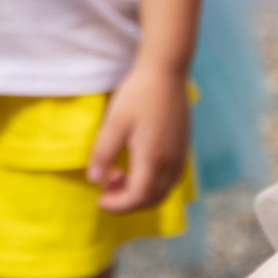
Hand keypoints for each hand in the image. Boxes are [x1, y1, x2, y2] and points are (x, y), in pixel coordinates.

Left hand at [87, 61, 188, 213]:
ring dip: (140, 192)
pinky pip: (169, 179)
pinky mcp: (182, 149)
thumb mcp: (114, 122)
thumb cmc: (138, 94)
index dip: (117, 205)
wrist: (166, 72)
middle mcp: (171, 163)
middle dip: (127, 202)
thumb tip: (94, 180)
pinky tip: (136, 165)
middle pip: (151, 199)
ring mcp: (180, 156)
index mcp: (152, 159)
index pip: (137, 197)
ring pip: (162, 191)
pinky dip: (152, 183)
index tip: (100, 200)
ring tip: (119, 174)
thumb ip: (103, 153)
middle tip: (106, 187)